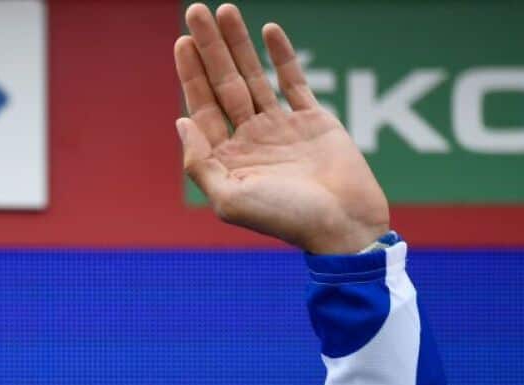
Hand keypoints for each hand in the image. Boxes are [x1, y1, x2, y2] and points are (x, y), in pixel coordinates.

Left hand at [174, 3, 389, 254]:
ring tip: (225, 10)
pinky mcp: (314, 120)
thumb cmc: (285, 219)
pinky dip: (282, 55)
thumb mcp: (229, 198)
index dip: (191, 74)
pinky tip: (268, 30)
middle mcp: (251, 139)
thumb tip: (180, 121)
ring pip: (255, 76)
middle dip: (209, 48)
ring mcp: (282, 128)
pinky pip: (294, 81)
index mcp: (228, 158)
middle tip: (195, 10)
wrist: (343, 224)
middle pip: (223, 83)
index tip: (182, 41)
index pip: (202, 106)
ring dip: (239, 43)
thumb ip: (200, 162)